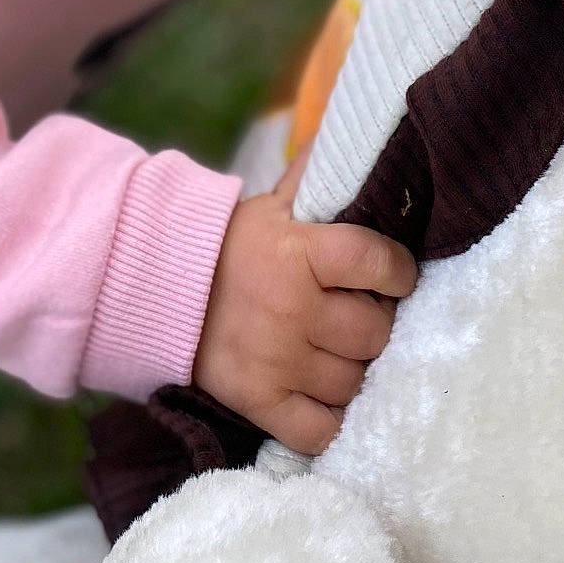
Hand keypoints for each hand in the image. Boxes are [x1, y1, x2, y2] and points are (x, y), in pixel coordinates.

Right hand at [193, 152, 416, 453]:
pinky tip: (324, 395)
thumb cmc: (233, 246)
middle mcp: (293, 309)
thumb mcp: (274, 205)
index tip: (397, 275)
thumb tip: (358, 132)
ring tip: (341, 350)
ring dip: (355, 368)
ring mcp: (278, 361)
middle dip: (377, 322)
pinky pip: (320, 430)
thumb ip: (318, 175)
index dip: (400, 271)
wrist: (163, 291)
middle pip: (375, 331)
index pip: (378, 262)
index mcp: (300, 253)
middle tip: (361, 313)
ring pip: (354, 381)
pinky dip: (330, 420)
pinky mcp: (260, 402)